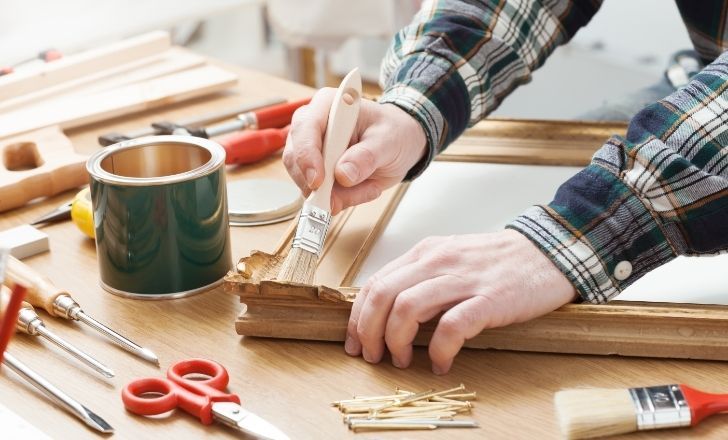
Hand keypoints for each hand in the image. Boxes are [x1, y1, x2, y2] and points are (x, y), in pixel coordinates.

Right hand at [282, 88, 425, 213]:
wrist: (400, 143)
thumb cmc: (393, 132)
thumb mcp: (389, 141)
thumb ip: (366, 156)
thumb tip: (342, 174)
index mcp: (328, 106)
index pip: (305, 129)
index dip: (307, 156)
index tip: (319, 182)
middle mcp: (312, 125)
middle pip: (296, 158)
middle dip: (321, 184)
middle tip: (347, 198)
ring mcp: (311, 150)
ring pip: (304, 180)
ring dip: (335, 195)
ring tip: (368, 188)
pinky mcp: (315, 171)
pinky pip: (316, 193)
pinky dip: (339, 199)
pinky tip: (363, 190)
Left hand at [345, 229, 577, 373]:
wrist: (548, 252)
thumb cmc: (499, 261)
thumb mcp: (451, 259)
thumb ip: (421, 278)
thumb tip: (389, 312)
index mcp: (425, 252)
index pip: (375, 283)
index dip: (358, 316)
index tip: (355, 341)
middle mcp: (437, 261)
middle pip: (383, 296)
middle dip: (368, 331)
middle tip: (373, 356)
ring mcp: (463, 279)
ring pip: (407, 308)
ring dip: (396, 341)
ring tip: (402, 361)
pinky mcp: (489, 299)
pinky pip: (451, 327)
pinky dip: (439, 350)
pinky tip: (441, 363)